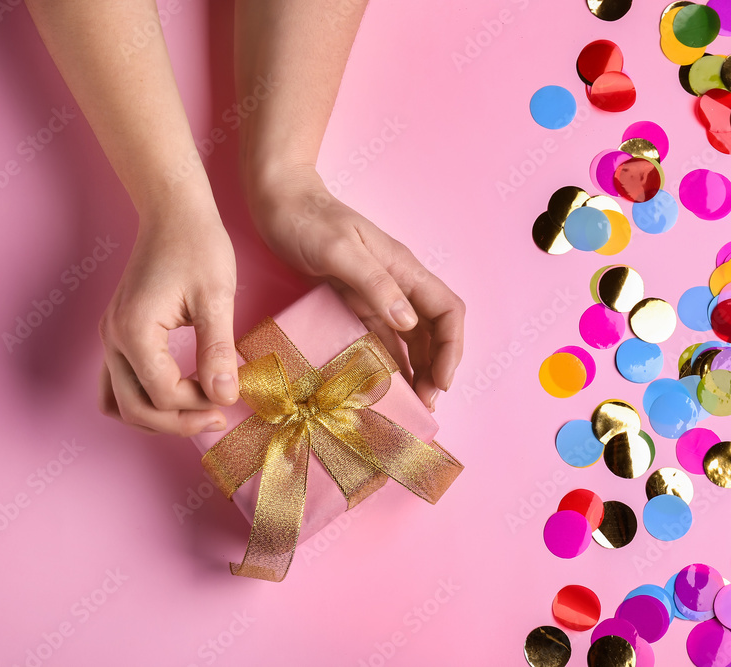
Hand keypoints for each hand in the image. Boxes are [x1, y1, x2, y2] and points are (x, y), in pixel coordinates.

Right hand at [97, 199, 239, 435]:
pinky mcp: (117, 333)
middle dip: (178, 420)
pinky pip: (117, 384)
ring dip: (157, 416)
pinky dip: (142, 399)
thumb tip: (225, 397)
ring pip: (120, 402)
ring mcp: (110, 337)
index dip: (198, 404)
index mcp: (135, 330)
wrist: (173, 211)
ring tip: (198, 410)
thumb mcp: (217, 297)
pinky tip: (176, 394)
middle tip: (219, 416)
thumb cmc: (198, 245)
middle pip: (135, 407)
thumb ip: (217, 350)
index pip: (162, 394)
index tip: (230, 393)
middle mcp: (113, 338)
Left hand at [244, 166, 464, 409]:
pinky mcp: (353, 301)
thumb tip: (409, 321)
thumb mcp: (341, 250)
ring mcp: (376, 294)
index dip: (451, 347)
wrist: (279, 201)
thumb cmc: (308, 219)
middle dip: (436, 367)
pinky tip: (382, 384)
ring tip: (408, 404)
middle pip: (433, 331)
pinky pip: (380, 337)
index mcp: (404, 268)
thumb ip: (375, 284)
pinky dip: (387, 362)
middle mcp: (397, 283)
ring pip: (409, 338)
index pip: (447, 311)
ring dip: (415, 370)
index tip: (440, 382)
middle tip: (423, 405)